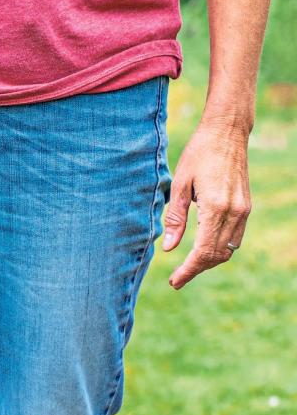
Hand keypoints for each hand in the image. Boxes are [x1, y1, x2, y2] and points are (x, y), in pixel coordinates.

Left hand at [163, 122, 251, 288]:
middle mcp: (235, 213)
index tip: (174, 281)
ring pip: (228, 249)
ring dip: (209, 262)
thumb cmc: (198, 154)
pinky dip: (219, 249)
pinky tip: (203, 249)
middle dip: (196, 270)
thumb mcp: (179, 185)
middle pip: (217, 255)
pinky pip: (235, 238)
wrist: (227, 133)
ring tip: (187, 267)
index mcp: (216, 208)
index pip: (203, 252)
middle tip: (176, 279)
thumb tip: (168, 249)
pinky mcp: (245, 207)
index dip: (188, 270)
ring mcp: (243, 211)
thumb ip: (175, 218)